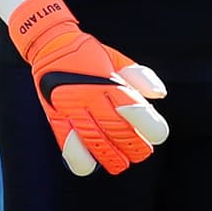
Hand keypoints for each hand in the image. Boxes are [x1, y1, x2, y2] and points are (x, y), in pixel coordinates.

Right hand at [8, 0, 168, 175]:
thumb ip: (140, 77)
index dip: (148, 124)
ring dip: (109, 156)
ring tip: (122, 164)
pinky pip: (65, 143)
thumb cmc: (91, 55)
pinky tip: (91, 165)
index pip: (132, 107)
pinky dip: (78, 157)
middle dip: (133, 145)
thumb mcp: (118, 60)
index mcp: (109, 80)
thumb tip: (159, 95)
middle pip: (116, 128)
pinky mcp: (55, 117)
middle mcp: (90, 95)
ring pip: (93, 140)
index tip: (159, 135)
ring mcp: (71, 107)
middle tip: (143, 153)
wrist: (52, 45)